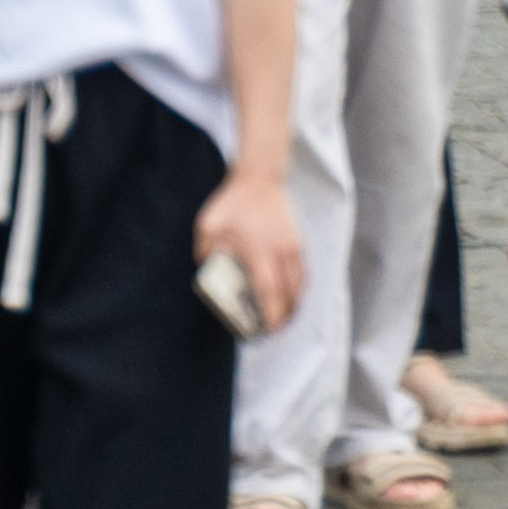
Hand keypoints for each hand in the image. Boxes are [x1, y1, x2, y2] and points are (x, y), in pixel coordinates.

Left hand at [201, 161, 308, 330]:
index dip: (271, 314)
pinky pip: (302, 272)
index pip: (269, 290)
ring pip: (300, 284)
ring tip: (283, 318)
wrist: (260, 177)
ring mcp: (292, 246)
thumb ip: (205, 251)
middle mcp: (279, 252)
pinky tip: (290, 296)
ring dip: (294, 304)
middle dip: (284, 316)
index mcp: (258, 251)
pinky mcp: (297, 241)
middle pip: (289, 293)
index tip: (266, 329)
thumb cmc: (232, 202)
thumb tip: (205, 270)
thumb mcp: (209, 225)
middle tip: (273, 330)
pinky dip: (299, 288)